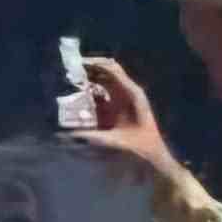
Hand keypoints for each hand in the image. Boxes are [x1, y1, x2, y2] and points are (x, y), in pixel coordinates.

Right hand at [66, 57, 175, 180]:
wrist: (154, 158)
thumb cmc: (141, 149)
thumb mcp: (116, 142)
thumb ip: (92, 138)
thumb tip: (66, 135)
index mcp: (131, 94)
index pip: (112, 70)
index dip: (95, 64)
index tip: (76, 63)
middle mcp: (128, 93)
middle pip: (108, 71)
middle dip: (90, 68)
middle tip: (69, 69)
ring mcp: (124, 99)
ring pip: (105, 81)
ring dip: (90, 78)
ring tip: (70, 78)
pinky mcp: (119, 108)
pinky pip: (103, 94)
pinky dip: (91, 90)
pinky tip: (77, 94)